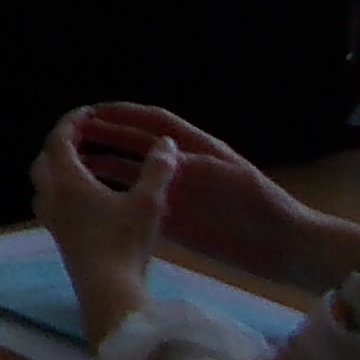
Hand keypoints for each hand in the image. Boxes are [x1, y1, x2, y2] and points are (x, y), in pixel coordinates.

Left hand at [34, 110, 171, 346]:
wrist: (106, 291)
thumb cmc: (124, 242)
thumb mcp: (147, 203)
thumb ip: (157, 171)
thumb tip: (167, 143)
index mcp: (66, 179)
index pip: (59, 138)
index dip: (72, 121)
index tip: (87, 112)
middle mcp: (50, 195)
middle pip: (45, 159)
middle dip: (62, 144)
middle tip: (85, 137)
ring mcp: (50, 219)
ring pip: (44, 183)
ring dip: (58, 169)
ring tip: (85, 167)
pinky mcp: (57, 238)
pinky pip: (51, 203)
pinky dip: (62, 191)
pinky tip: (86, 202)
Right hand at [66, 102, 359, 289]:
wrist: (287, 248)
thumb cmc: (264, 207)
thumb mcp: (233, 178)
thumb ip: (197, 165)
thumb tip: (162, 154)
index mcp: (199, 149)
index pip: (156, 123)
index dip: (125, 114)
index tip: (93, 112)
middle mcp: (185, 168)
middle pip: (138, 145)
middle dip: (107, 136)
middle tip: (72, 135)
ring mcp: (181, 195)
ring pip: (135, 174)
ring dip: (106, 165)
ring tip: (75, 164)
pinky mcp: (179, 222)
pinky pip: (142, 204)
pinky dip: (119, 197)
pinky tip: (96, 199)